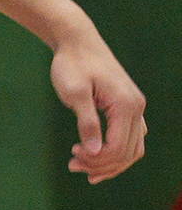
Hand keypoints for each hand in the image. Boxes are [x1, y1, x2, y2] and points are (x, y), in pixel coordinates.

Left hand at [52, 35, 146, 183]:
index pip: (118, 148)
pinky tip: (94, 157)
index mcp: (126, 105)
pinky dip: (115, 153)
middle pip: (127, 153)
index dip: (96, 159)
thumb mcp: (74, 93)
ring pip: (133, 149)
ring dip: (109, 163)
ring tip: (80, 166)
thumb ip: (86, 122)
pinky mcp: (128, 108)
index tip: (72, 154)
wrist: (78, 43)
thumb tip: (94, 152)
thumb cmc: (72, 65)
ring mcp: (136, 108)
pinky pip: (131, 139)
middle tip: (72, 165)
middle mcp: (137, 108)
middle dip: (100, 165)